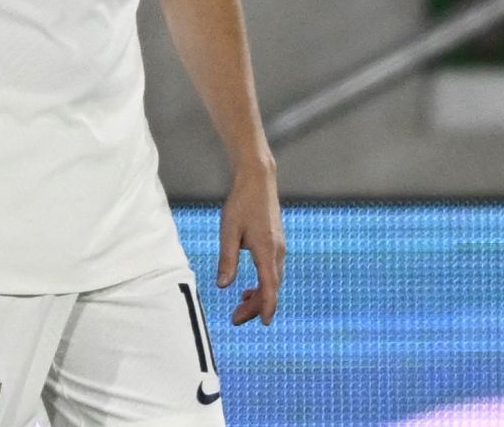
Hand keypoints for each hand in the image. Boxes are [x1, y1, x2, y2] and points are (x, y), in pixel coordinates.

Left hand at [218, 161, 284, 324]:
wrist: (258, 181)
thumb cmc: (241, 203)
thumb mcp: (229, 231)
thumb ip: (227, 259)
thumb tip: (223, 286)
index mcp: (267, 250)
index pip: (270, 286)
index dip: (267, 306)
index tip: (264, 323)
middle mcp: (278, 252)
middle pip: (271, 287)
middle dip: (256, 306)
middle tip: (236, 319)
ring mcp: (280, 248)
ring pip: (273, 280)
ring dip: (259, 295)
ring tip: (240, 306)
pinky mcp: (277, 244)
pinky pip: (272, 271)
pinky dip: (263, 283)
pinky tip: (248, 288)